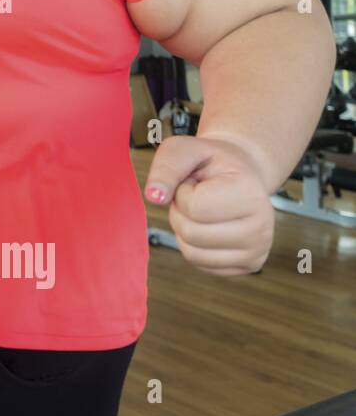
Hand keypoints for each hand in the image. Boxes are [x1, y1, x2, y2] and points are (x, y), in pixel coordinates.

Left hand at [143, 134, 275, 275]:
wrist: (240, 175)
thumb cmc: (210, 162)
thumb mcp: (185, 150)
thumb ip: (166, 167)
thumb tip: (154, 198)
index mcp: (251, 195)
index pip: (194, 207)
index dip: (182, 193)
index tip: (195, 182)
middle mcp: (261, 228)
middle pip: (191, 233)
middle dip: (180, 212)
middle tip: (196, 196)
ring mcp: (257, 251)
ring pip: (192, 253)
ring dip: (184, 229)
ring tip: (202, 210)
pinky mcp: (248, 266)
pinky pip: (199, 263)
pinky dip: (193, 245)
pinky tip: (208, 226)